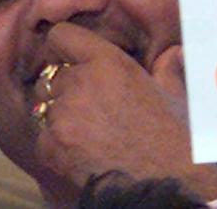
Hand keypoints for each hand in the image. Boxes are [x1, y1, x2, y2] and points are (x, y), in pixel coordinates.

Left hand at [33, 23, 216, 200]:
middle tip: (91, 106)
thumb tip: (174, 52)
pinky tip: (81, 151)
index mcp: (109, 62)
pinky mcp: (49, 145)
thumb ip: (166, 68)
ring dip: (60, 116)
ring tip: (87, 131)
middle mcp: (79, 83)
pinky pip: (42, 136)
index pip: (61, 36)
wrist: (162, 180)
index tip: (73, 58)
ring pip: (44, 106)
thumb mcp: (174, 94)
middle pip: (52, 76)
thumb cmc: (172, 136)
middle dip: (67, 89)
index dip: (65, 47)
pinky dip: (55, 143)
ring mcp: (61, 115)